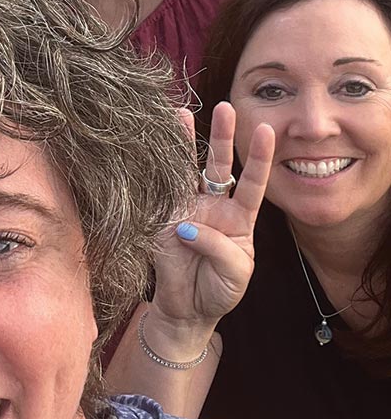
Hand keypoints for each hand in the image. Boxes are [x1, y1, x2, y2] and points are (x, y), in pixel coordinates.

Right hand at [149, 102, 274, 335]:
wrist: (188, 311)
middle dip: (223, 136)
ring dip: (183, 142)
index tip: (267, 130)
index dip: (259, 158)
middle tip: (226, 107)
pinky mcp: (161, 219)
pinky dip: (155, 169)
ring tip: (181, 113)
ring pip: (186, 170)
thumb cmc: (219, 291)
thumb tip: (187, 226)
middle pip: (219, 166)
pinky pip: (159, 191)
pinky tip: (150, 145)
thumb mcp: (236, 272)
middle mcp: (213, 207)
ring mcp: (186, 210)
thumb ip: (219, 247)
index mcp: (239, 218)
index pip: (253, 182)